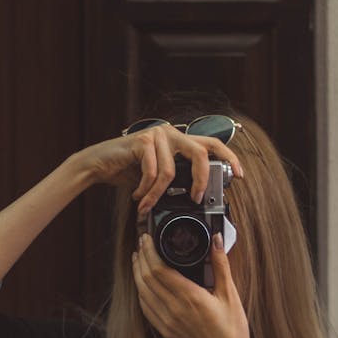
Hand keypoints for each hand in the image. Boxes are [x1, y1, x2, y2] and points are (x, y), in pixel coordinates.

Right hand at [75, 127, 243, 216]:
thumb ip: (178, 177)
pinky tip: (138, 196)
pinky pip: (153, 173)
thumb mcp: (159, 176)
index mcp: (179, 139)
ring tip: (147, 205)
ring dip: (158, 195)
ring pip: (172, 171)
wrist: (98, 165)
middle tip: (196, 199)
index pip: (212, 143)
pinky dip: (146, 190)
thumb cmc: (128, 171)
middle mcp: (172, 132)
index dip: (229, 157)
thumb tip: (198, 194)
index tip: (239, 174)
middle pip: (201, 153)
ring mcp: (158, 134)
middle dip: (202, 180)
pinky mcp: (143, 140)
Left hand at [132, 231, 252, 337]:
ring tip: (139, 258)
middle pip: (146, 278)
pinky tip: (143, 284)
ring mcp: (167, 322)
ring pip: (142, 293)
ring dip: (137, 273)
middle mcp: (175, 309)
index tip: (147, 238)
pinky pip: (146, 308)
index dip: (149, 251)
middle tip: (142, 243)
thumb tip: (215, 240)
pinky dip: (141, 292)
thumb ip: (221, 265)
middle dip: (141, 258)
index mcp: (191, 297)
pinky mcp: (165, 331)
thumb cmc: (232, 328)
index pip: (159, 269)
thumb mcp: (230, 294)